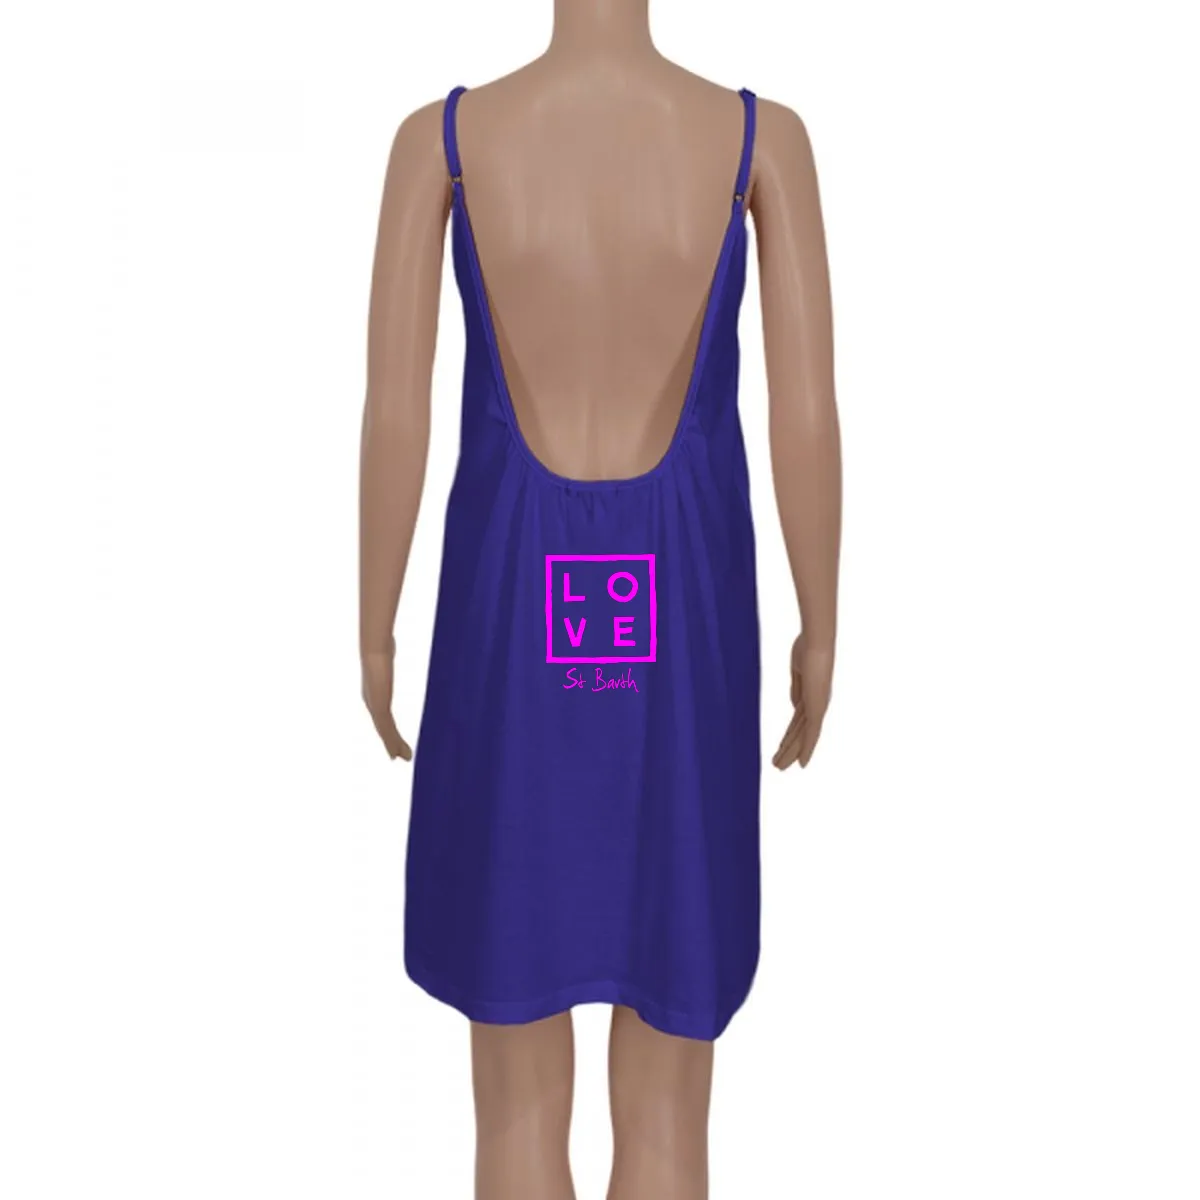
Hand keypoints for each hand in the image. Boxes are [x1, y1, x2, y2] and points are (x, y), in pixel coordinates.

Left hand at [361, 647, 412, 760]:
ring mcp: (375, 706)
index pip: (382, 714)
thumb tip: (391, 643)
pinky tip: (397, 753)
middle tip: (399, 756)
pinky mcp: (380, 710)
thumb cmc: (380, 647)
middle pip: (383, 726)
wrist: (374, 651)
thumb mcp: (386, 655)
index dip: (387, 728)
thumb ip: (388, 655)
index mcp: (374, 692)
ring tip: (404, 758)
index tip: (394, 738)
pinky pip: (387, 731)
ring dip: (393, 745)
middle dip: (391, 741)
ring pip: (385, 732)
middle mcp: (372, 702)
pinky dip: (392, 743)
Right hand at [772, 631, 833, 769]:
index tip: (783, 748)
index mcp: (811, 695)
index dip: (790, 737)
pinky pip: (810, 735)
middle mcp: (817, 705)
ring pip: (801, 738)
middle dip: (788, 749)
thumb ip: (797, 689)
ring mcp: (818, 708)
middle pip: (799, 733)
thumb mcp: (798, 670)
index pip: (798, 721)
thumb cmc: (807, 647)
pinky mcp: (818, 709)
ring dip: (790, 753)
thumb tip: (795, 705)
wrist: (817, 641)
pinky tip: (802, 764)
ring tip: (777, 767)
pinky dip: (806, 750)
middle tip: (777, 765)